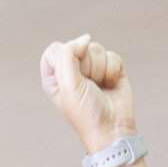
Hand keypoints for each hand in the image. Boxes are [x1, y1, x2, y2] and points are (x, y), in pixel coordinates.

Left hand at [40, 35, 134, 156]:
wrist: (112, 129)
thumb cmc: (86, 112)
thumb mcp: (68, 84)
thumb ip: (69, 54)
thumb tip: (85, 38)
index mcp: (54, 75)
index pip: (56, 49)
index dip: (66, 56)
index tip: (72, 75)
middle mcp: (73, 70)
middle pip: (78, 46)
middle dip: (86, 66)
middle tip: (88, 86)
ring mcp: (93, 68)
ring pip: (96, 49)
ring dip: (100, 70)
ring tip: (99, 87)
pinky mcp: (111, 69)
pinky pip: (112, 55)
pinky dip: (113, 71)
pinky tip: (110, 85)